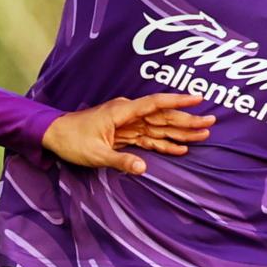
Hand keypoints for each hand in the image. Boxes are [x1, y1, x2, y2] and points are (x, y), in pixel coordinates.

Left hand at [41, 93, 213, 175]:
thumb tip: (144, 168)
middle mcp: (129, 114)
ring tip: (203, 134)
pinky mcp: (126, 134)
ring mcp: (128, 124)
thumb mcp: (96, 154)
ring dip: (180, 132)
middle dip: (187, 120)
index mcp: (122, 112)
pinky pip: (150, 138)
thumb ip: (121, 160)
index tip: (198, 98)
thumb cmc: (72, 140)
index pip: (155, 104)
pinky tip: (181, 147)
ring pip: (160, 127)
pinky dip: (165, 143)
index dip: (178, 101)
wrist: (55, 135)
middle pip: (163, 116)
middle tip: (210, 123)